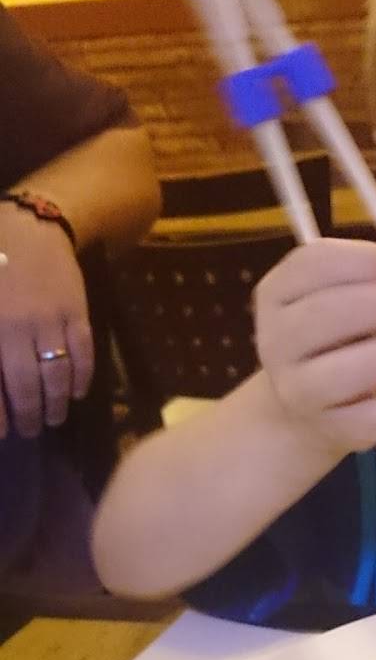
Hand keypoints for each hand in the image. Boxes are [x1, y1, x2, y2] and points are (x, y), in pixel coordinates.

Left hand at [0, 204, 92, 438]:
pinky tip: (76, 392)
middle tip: (29, 430)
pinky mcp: (76, 314)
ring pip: (56, 377)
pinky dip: (80, 379)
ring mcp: (49, 321)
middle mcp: (17, 328)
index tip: (3, 433)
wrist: (30, 226)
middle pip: (26, 387)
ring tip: (53, 418)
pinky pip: (82, 356)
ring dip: (56, 405)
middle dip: (28, 416)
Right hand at [253, 238, 375, 454]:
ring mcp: (296, 390)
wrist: (305, 410)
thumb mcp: (343, 299)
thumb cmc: (336, 341)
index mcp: (276, 293)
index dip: (371, 259)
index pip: (315, 262)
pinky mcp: (330, 430)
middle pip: (327, 312)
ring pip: (345, 370)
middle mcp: (274, 340)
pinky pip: (375, 419)